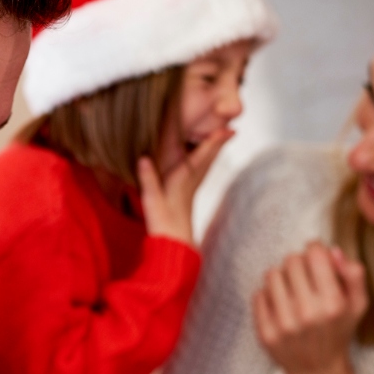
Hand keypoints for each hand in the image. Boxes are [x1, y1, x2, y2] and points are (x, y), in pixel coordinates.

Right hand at [138, 127, 232, 245]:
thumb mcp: (151, 200)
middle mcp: (190, 182)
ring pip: (206, 166)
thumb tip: (143, 158)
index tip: (228, 129)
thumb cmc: (163, 224)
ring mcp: (190, 189)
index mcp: (183, 179)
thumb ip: (148, 179)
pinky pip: (200, 174)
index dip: (214, 142)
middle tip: (231, 128)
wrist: (174, 245)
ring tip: (222, 139)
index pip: (201, 156)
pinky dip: (205, 163)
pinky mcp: (187, 196)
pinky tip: (203, 163)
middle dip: (218, 143)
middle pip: (208, 159)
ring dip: (214, 152)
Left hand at [253, 242, 368, 373]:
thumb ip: (354, 274)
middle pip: (292, 261)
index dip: (316, 250)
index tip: (317, 257)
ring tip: (292, 289)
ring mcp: (283, 324)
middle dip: (299, 263)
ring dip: (282, 277)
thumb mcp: (357, 304)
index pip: (314, 254)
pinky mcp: (265, 332)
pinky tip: (281, 305)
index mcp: (333, 304)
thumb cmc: (338, 331)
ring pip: (272, 274)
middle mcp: (307, 313)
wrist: (317, 369)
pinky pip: (258, 294)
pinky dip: (269, 295)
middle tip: (305, 276)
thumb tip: (332, 251)